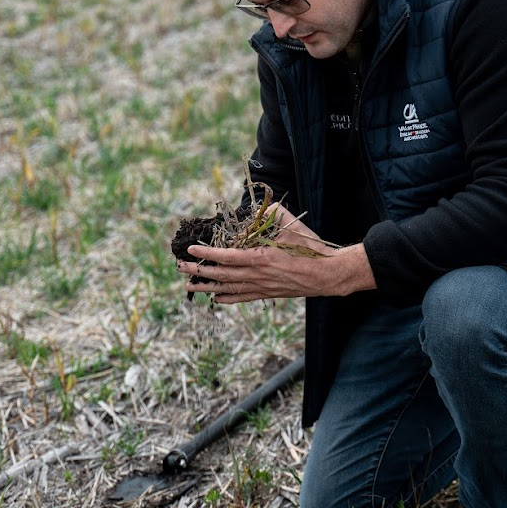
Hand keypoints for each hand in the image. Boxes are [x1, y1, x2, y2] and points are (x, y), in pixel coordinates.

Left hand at [177, 209, 374, 303]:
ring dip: (206, 288)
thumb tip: (257, 208)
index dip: (206, 254)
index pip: (226, 256)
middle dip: (197, 272)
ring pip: (227, 289)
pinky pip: (242, 297)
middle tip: (179, 268)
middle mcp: (257, 275)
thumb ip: (271, 214)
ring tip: (188, 286)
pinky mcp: (267, 293)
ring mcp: (261, 287)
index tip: (190, 250)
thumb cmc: (309, 247)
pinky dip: (227, 298)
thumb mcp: (291, 225)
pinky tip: (216, 298)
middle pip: (220, 275)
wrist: (327, 274)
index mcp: (261, 257)